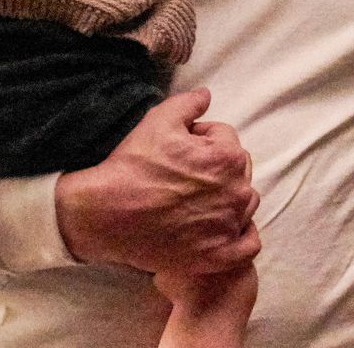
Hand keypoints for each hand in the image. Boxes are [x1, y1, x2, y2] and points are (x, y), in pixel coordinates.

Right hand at [54, 88, 261, 273]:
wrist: (105, 215)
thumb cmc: (132, 167)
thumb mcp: (158, 120)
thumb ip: (190, 103)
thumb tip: (206, 97)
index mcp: (228, 157)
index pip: (224, 138)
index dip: (199, 138)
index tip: (178, 151)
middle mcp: (237, 192)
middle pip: (238, 170)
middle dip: (216, 167)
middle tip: (183, 176)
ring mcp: (229, 226)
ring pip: (244, 204)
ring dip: (228, 198)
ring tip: (195, 201)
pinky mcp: (218, 256)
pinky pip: (248, 245)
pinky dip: (240, 236)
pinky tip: (222, 230)